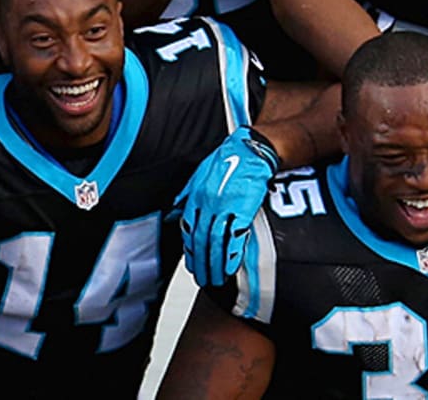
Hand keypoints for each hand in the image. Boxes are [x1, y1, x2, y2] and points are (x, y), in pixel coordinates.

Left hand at [176, 126, 280, 287]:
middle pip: (200, 241)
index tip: (193, 266)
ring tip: (217, 279)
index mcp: (196, 197)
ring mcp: (225, 207)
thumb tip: (175, 210)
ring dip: (216, 264)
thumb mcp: (200, 173)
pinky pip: (235, 236)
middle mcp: (208, 204)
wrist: (252, 149)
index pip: (188, 230)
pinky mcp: (244, 209)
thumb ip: (187, 193)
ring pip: (216, 242)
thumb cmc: (230, 158)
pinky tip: (231, 267)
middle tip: (204, 279)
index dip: (190, 251)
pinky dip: (232, 254)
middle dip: (202, 264)